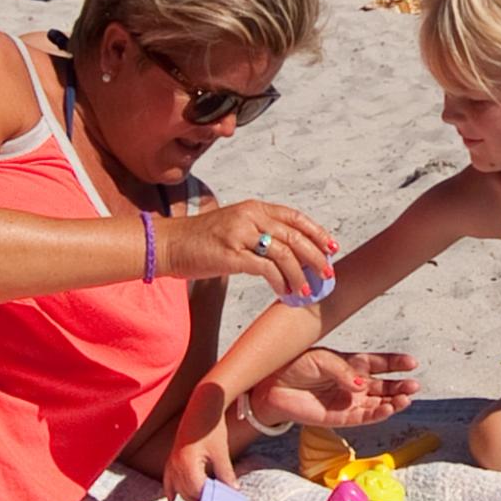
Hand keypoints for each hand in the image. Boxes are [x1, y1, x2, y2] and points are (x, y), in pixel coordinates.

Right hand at [163, 407, 235, 500]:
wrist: (202, 406)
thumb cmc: (212, 427)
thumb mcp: (221, 452)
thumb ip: (226, 473)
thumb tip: (234, 491)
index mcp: (187, 464)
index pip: (197, 491)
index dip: (210, 500)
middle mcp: (176, 464)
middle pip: (187, 492)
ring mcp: (171, 461)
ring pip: (178, 487)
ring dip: (189, 496)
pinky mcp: (172, 457)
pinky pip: (168, 478)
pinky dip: (171, 488)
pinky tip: (171, 499)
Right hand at [170, 199, 338, 298]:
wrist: (169, 244)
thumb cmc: (201, 241)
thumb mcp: (234, 227)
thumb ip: (259, 233)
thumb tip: (288, 253)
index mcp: (253, 208)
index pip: (295, 217)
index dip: (316, 232)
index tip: (331, 247)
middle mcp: (250, 216)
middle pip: (295, 235)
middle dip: (315, 256)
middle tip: (327, 273)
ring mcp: (240, 234)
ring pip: (284, 253)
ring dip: (300, 274)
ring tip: (306, 290)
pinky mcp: (232, 254)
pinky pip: (267, 269)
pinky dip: (281, 282)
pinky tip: (285, 292)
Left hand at [252, 348, 417, 433]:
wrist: (271, 386)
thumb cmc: (294, 366)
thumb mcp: (321, 359)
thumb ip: (343, 371)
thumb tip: (361, 385)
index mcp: (351, 364)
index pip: (379, 363)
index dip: (396, 363)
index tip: (411, 362)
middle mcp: (353, 384)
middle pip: (384, 386)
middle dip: (400, 386)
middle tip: (413, 385)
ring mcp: (348, 401)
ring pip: (378, 403)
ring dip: (393, 402)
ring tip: (406, 399)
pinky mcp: (340, 418)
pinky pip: (364, 417)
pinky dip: (377, 414)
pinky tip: (388, 409)